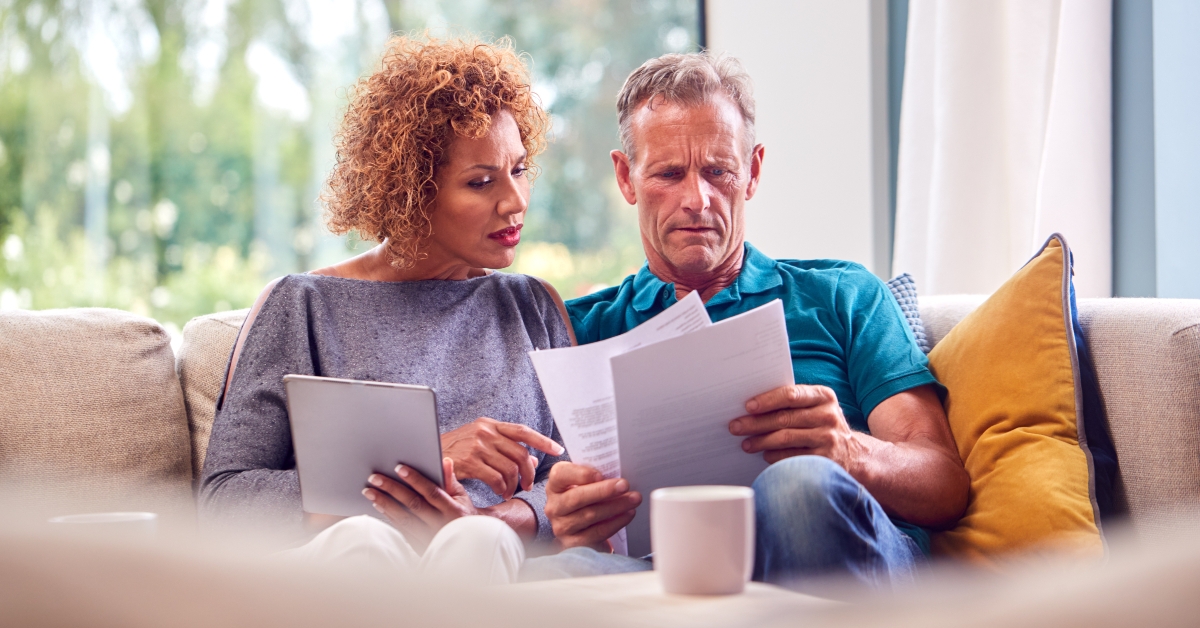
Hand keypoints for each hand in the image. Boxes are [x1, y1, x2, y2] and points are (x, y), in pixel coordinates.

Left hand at [363, 458, 476, 550]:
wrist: (469, 548)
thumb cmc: (463, 517)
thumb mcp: (463, 498)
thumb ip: (451, 480)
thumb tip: (445, 461)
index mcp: (453, 511)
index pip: (432, 492)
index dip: (416, 479)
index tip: (399, 468)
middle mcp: (441, 525)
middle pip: (414, 504)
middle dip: (392, 489)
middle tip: (374, 477)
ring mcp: (429, 538)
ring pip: (404, 519)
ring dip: (385, 504)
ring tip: (370, 491)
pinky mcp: (421, 547)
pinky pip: (402, 531)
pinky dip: (389, 518)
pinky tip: (378, 506)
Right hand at [440, 417, 564, 499]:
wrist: (423, 453)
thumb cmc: (455, 450)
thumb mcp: (480, 442)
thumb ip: (505, 448)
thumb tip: (534, 461)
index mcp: (490, 424)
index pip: (523, 431)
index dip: (543, 441)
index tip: (558, 450)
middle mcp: (486, 432)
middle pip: (521, 453)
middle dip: (529, 472)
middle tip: (529, 485)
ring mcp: (478, 446)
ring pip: (511, 468)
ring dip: (515, 484)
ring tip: (511, 491)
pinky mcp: (470, 462)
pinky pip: (497, 478)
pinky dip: (503, 488)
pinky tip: (501, 492)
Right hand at [544, 462, 641, 549]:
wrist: (580, 525)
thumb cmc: (585, 496)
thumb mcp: (584, 482)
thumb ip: (594, 476)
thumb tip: (616, 473)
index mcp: (555, 485)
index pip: (560, 475)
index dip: (580, 474)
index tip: (600, 475)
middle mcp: (554, 506)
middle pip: (577, 497)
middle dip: (604, 491)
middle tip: (624, 485)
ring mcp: (561, 526)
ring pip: (590, 515)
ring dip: (615, 507)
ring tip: (633, 499)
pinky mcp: (573, 543)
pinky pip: (596, 533)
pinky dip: (615, 523)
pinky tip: (627, 515)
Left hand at [728, 384, 863, 469]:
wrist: (855, 455)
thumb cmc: (823, 426)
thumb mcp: (817, 408)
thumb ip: (793, 403)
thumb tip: (752, 407)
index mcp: (824, 396)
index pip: (791, 395)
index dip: (767, 400)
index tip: (748, 406)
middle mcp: (828, 416)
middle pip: (784, 418)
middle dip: (756, 423)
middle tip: (736, 426)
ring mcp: (828, 439)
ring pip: (785, 438)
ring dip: (761, 441)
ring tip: (746, 443)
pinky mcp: (825, 460)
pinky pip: (791, 457)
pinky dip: (774, 456)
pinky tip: (764, 455)